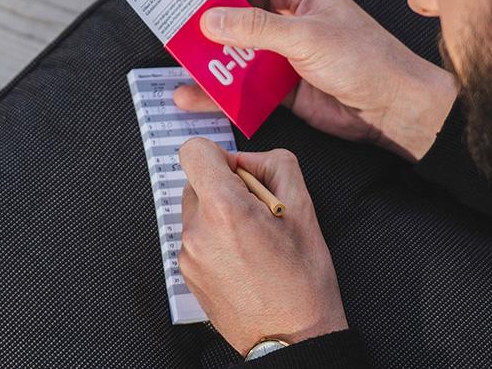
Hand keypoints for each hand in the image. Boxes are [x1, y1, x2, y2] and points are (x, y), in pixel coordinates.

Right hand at [173, 0, 456, 160]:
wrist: (394, 109)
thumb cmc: (365, 59)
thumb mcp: (307, 37)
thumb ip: (256, 28)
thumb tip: (209, 19)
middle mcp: (287, 14)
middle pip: (235, 6)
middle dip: (204, 16)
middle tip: (172, 24)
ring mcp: (281, 49)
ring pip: (233, 46)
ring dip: (206, 55)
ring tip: (177, 61)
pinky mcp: (279, 83)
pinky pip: (239, 82)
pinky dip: (217, 89)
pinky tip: (193, 96)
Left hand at [178, 137, 347, 354]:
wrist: (292, 339)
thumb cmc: (302, 281)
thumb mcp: (304, 208)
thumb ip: (274, 165)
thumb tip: (248, 160)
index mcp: (224, 208)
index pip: (194, 150)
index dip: (220, 155)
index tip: (240, 174)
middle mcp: (197, 230)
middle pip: (197, 181)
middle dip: (224, 188)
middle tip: (258, 214)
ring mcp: (189, 254)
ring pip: (197, 210)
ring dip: (220, 215)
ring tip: (254, 242)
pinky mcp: (187, 273)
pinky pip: (196, 238)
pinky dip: (215, 239)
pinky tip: (243, 260)